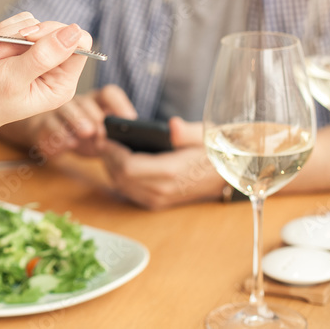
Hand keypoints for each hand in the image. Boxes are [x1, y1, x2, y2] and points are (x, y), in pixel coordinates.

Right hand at [0, 12, 91, 142]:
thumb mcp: (14, 78)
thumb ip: (44, 55)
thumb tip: (74, 32)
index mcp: (60, 83)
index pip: (79, 42)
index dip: (54, 33)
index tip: (27, 38)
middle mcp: (52, 70)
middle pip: (53, 29)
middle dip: (20, 37)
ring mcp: (35, 58)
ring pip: (30, 25)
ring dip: (4, 36)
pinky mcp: (19, 49)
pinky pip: (16, 25)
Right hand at [27, 84, 137, 157]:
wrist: (51, 139)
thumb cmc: (82, 136)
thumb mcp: (103, 137)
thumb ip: (116, 136)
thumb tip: (132, 142)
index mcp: (97, 102)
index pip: (109, 94)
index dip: (120, 105)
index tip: (130, 120)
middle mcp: (78, 103)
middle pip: (87, 102)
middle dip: (97, 116)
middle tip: (104, 132)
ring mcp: (59, 111)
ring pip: (67, 109)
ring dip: (77, 120)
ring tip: (86, 133)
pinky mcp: (44, 124)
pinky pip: (50, 125)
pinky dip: (59, 134)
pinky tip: (68, 143)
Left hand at [98, 117, 220, 209]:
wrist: (226, 176)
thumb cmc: (214, 151)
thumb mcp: (206, 136)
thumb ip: (187, 132)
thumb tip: (173, 126)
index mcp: (172, 171)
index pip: (128, 167)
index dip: (112, 151)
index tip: (105, 135)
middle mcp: (162, 190)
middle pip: (119, 176)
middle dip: (108, 157)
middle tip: (103, 138)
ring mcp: (159, 200)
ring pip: (120, 185)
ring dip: (111, 166)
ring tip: (109, 147)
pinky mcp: (157, 203)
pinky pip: (128, 191)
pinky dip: (119, 176)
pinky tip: (119, 160)